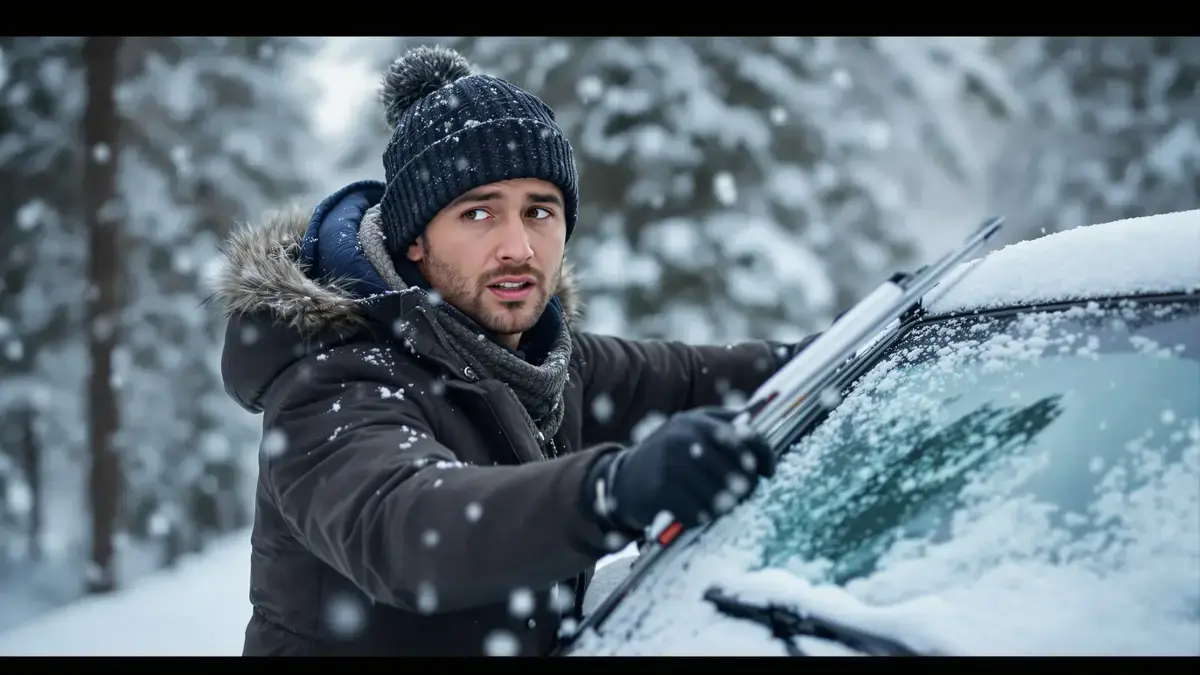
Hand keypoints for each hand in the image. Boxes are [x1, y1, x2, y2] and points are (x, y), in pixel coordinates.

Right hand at [591, 406, 774, 533]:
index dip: (760, 453)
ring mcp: (669, 465)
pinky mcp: (659, 491)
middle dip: (746, 483)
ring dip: (727, 503)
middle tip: (747, 494)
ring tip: (728, 506)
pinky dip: (704, 515)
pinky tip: (703, 514)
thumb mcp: (690, 427)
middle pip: (731, 466)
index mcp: (694, 421)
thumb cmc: (668, 454)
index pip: (739, 434)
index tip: (768, 471)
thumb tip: (756, 421)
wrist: (625, 479)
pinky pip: (695, 510)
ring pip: (716, 492)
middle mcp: (681, 439)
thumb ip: (723, 422)